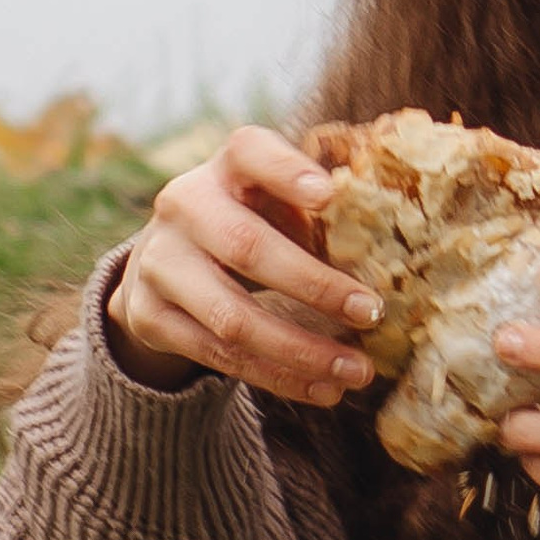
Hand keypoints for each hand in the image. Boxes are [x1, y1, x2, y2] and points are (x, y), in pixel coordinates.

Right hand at [107, 126, 386, 408]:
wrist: (163, 260)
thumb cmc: (247, 222)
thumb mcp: (271, 199)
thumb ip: (314, 210)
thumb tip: (390, 249)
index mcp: (224, 168)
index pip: (250, 151)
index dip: (287, 171)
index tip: (329, 195)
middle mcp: (183, 206)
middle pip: (247, 248)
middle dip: (315, 286)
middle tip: (371, 313)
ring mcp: (158, 264)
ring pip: (232, 318)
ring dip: (301, 351)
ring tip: (357, 371)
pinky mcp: (150, 317)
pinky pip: (219, 356)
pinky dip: (276, 377)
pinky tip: (322, 388)